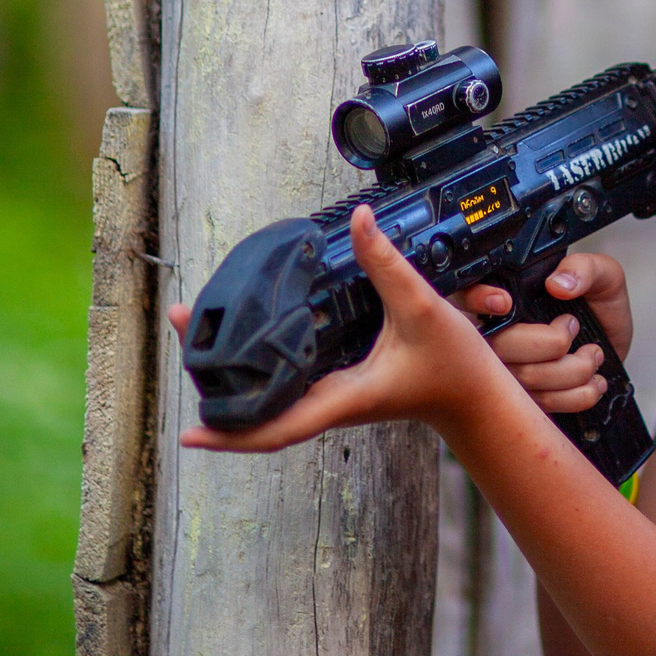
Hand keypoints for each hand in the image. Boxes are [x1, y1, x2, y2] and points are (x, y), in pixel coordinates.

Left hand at [169, 205, 503, 452]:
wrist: (476, 397)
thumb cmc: (453, 366)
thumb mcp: (422, 309)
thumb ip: (387, 265)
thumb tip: (359, 220)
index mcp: (342, 399)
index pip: (276, 429)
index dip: (230, 435)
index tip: (188, 432)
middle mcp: (329, 404)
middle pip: (257, 411)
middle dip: (212, 385)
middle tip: (179, 325)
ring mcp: (332, 397)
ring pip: (269, 396)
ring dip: (230, 370)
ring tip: (196, 324)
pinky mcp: (339, 385)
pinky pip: (288, 383)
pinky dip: (260, 363)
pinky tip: (247, 337)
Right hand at [451, 252, 632, 414]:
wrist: (613, 345)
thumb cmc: (601, 305)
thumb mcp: (603, 275)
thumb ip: (583, 269)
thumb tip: (558, 284)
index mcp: (508, 294)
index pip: (468, 294)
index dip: (477, 299)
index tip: (504, 303)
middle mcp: (499, 333)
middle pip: (500, 346)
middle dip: (551, 344)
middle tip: (575, 329)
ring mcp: (507, 371)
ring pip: (524, 379)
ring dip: (573, 371)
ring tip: (593, 356)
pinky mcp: (524, 399)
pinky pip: (542, 404)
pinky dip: (577, 395)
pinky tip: (593, 382)